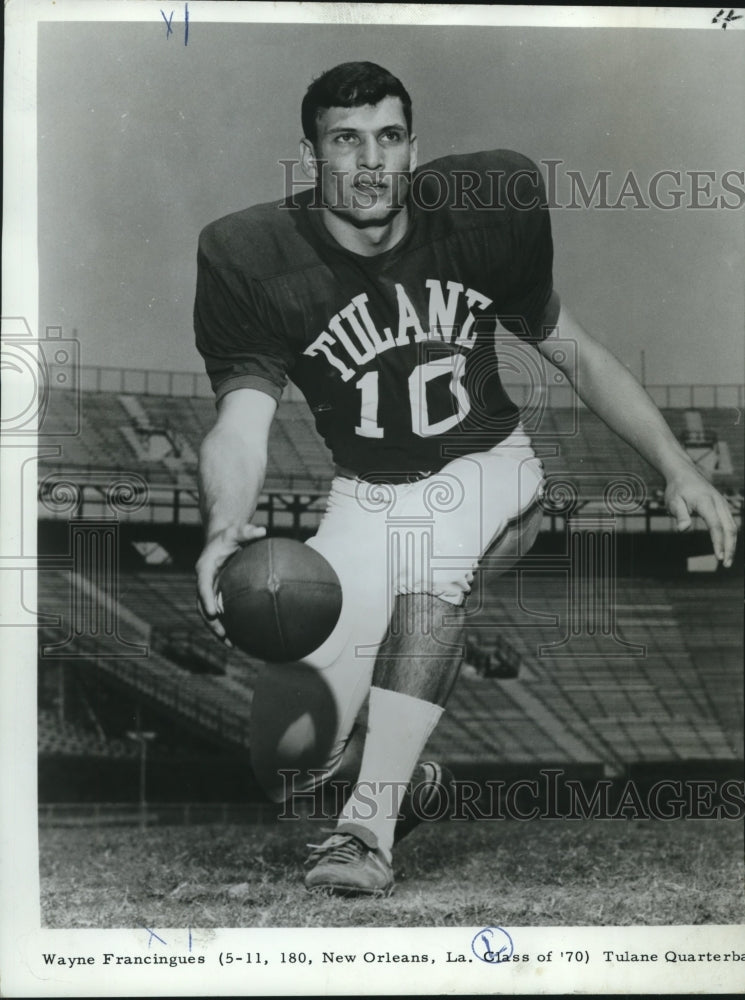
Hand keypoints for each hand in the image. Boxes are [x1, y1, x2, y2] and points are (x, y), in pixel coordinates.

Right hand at [195, 523, 265, 641]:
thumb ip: (248, 531)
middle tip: (224, 636)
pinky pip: (220, 611)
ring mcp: (209, 590)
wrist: (222, 538)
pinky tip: (242, 635)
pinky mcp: (216, 594)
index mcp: (205, 568)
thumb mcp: (237, 530)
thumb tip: (263, 530)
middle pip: (203, 606)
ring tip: (232, 644)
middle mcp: (204, 581)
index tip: (212, 612)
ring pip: (209, 613)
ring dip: (218, 629)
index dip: (206, 599)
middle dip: (211, 623)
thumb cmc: (231, 534)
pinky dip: (228, 623)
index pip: (202, 586)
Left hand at [664, 467, 737, 566]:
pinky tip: (727, 548)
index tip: (717, 557)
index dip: (718, 542)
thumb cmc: (677, 489)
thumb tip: (683, 529)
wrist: (684, 473)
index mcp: (706, 502)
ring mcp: (722, 504)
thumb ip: (679, 515)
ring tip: (726, 560)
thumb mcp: (673, 501)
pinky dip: (730, 537)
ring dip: (732, 544)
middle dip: (729, 547)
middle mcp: (718, 503)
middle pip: (730, 528)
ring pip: (733, 526)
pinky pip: (730, 523)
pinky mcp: (723, 507)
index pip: (716, 525)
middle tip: (725, 564)